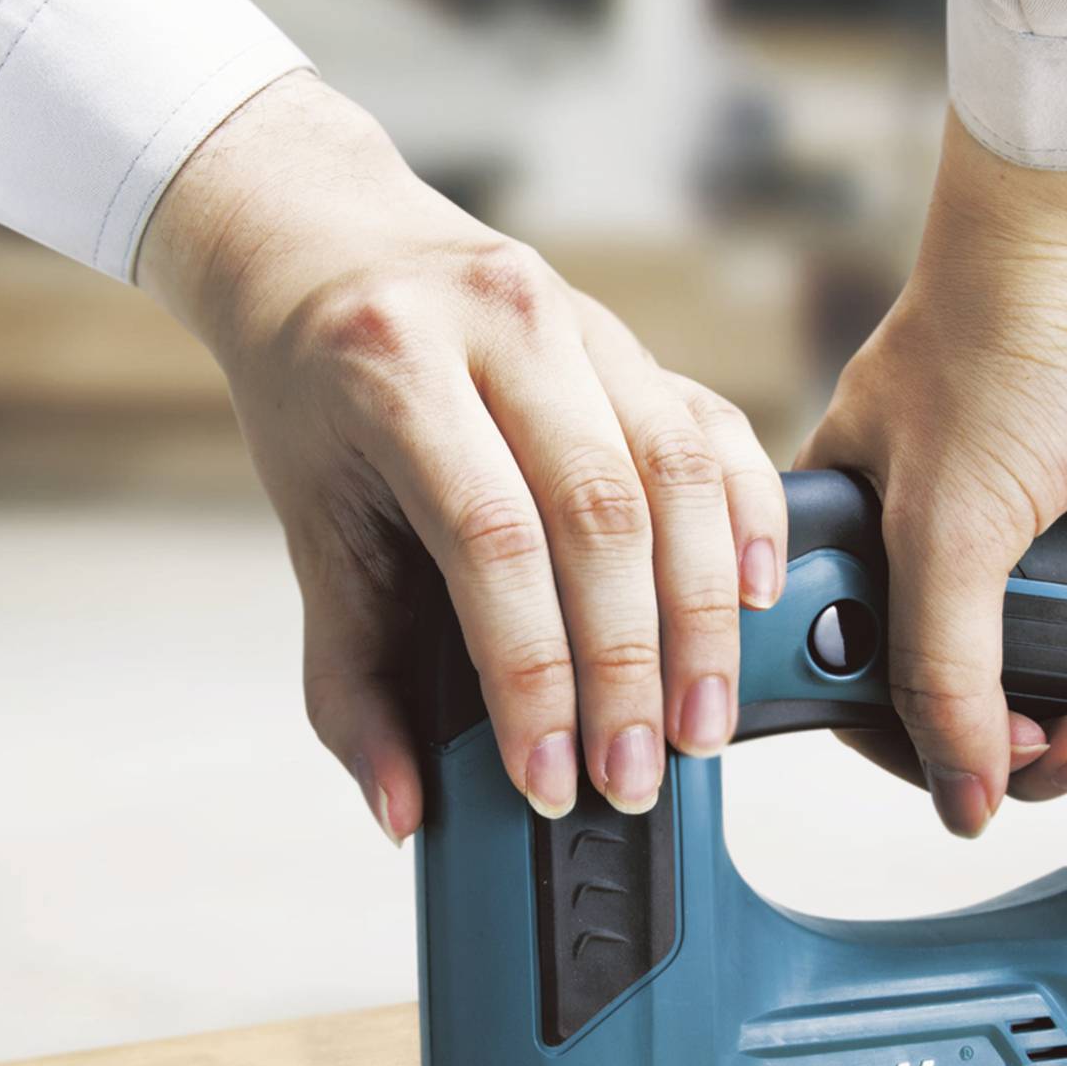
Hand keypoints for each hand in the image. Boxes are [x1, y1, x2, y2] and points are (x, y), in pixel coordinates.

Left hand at [140, 72, 786, 839]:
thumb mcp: (313, 538)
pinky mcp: (636, 341)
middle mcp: (499, 326)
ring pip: (676, 475)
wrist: (329, 252)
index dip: (534, 678)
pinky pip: (715, 431)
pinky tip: (753, 603)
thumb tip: (403, 814)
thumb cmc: (321, 411)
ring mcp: (580, 321)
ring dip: (701, 620)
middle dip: (628, 671)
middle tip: (634, 776)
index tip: (550, 779)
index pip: (492, 543)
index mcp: (394, 371)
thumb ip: (350, 686)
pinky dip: (748, 520)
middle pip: (600, 515)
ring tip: (700, 725)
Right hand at [802, 114, 1066, 837]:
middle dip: (1016, 759)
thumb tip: (960, 796)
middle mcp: (935, 554)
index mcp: (858, 545)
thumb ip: (943, 675)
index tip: (963, 782)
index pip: (865, 696)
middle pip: (962, 712)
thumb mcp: (942, 530)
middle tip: (1057, 757)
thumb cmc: (995, 337)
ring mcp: (1027, 552)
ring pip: (1043, 696)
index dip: (913, 756)